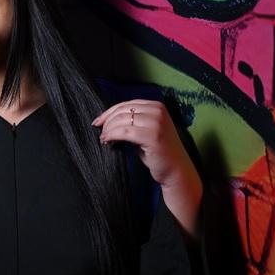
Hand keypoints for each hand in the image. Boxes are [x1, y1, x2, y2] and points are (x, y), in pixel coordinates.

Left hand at [92, 99, 202, 237]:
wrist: (176, 169)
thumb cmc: (158, 151)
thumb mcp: (146, 130)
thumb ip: (133, 121)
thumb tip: (107, 120)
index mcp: (156, 106)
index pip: (126, 104)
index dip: (108, 113)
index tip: (98, 122)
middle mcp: (158, 111)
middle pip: (122, 111)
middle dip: (107, 122)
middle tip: (100, 133)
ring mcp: (156, 122)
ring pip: (121, 120)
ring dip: (108, 130)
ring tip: (104, 140)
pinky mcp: (152, 135)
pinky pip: (124, 132)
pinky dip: (112, 136)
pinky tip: (107, 142)